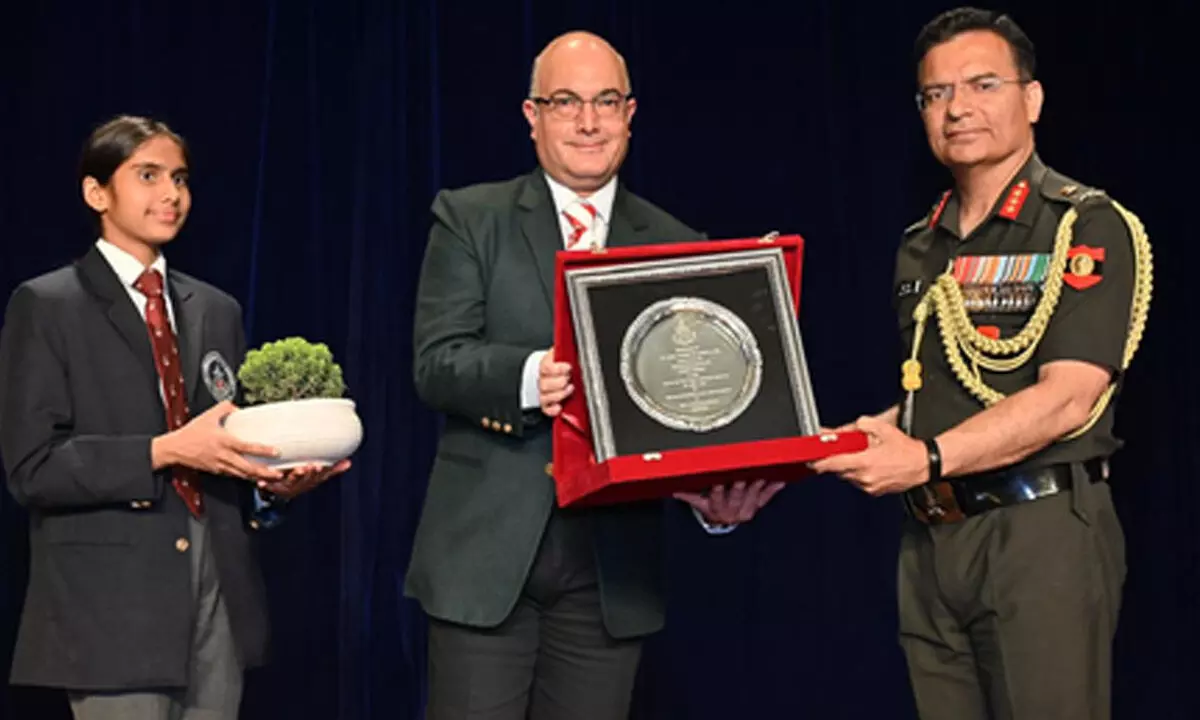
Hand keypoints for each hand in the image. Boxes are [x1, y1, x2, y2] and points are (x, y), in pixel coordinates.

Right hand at [152, 401, 282, 482]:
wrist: (175, 449)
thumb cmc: (191, 433)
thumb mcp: (208, 415)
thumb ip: (225, 408)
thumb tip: (238, 408)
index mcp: (223, 441)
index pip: (247, 447)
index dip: (262, 450)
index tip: (276, 451)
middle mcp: (223, 455)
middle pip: (248, 467)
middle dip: (264, 472)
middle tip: (279, 473)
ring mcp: (220, 465)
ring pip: (242, 475)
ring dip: (257, 477)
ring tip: (271, 477)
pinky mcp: (216, 471)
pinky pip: (234, 475)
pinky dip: (245, 477)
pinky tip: (254, 476)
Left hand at [256, 459, 351, 498]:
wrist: (280, 491)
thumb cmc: (300, 480)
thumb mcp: (317, 475)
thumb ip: (332, 469)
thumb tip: (349, 463)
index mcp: (309, 482)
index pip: (317, 477)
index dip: (319, 473)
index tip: (319, 466)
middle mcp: (299, 486)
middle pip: (305, 480)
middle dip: (308, 474)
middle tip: (309, 466)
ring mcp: (286, 487)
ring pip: (291, 483)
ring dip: (293, 477)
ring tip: (295, 470)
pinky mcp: (273, 487)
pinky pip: (269, 486)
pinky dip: (266, 485)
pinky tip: (260, 483)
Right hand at [538, 347, 572, 416]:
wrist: (553, 370)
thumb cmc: (560, 362)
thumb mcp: (563, 353)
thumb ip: (567, 350)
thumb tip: (577, 344)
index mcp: (545, 365)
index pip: (546, 367)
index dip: (558, 368)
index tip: (568, 367)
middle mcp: (542, 379)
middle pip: (545, 384)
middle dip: (559, 382)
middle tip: (569, 379)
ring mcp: (543, 392)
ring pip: (545, 396)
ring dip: (558, 394)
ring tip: (569, 389)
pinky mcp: (546, 403)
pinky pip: (545, 409)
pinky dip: (552, 409)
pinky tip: (559, 407)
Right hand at [674, 479, 784, 524]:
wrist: (727, 525)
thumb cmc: (714, 510)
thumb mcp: (700, 504)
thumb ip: (689, 495)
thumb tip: (675, 490)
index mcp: (718, 505)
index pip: (717, 496)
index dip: (718, 489)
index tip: (719, 480)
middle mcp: (733, 507)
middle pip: (737, 494)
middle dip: (741, 485)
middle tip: (744, 475)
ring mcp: (748, 507)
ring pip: (754, 495)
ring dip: (759, 484)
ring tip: (763, 473)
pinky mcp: (759, 505)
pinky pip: (768, 497)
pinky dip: (774, 489)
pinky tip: (781, 480)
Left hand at [808, 416, 928, 495]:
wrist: (923, 464)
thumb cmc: (907, 449)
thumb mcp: (883, 429)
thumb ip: (861, 425)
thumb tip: (848, 427)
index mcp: (864, 462)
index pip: (834, 464)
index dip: (819, 462)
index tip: (811, 460)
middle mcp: (865, 477)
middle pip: (839, 470)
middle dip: (838, 460)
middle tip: (841, 451)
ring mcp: (870, 486)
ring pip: (849, 476)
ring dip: (850, 466)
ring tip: (864, 455)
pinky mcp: (875, 491)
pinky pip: (859, 482)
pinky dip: (860, 473)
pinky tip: (871, 464)